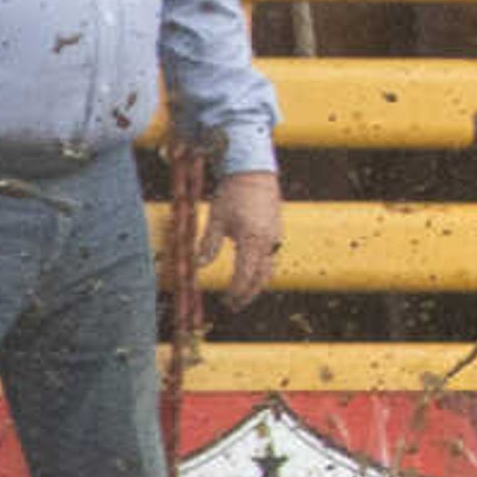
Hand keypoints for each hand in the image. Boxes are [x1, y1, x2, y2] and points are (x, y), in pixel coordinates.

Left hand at [190, 168, 284, 307]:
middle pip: (262, 278)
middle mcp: (268, 241)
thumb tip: (199, 267)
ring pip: (269, 269)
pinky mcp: (277, 230)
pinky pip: (272, 257)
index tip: (225, 301)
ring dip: (256, 284)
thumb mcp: (216, 218)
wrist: (254, 171)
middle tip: (233, 305)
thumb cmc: (233, 193)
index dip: (236, 292)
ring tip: (242, 293)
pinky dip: (262, 270)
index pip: (245, 276)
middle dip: (248, 294)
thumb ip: (208, 245)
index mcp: (252, 240)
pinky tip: (250, 271)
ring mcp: (275, 236)